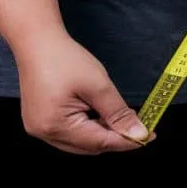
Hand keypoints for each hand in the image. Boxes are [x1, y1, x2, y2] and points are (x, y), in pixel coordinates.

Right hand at [14, 30, 153, 154]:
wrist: (36, 41)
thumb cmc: (64, 58)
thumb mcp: (98, 85)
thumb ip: (118, 113)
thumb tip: (139, 134)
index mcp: (56, 125)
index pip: (99, 142)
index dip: (126, 141)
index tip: (150, 136)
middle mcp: (44, 133)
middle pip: (89, 146)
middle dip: (114, 138)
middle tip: (138, 125)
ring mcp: (39, 128)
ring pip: (79, 142)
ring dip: (101, 133)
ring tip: (118, 117)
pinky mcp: (39, 121)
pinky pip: (69, 133)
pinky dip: (87, 128)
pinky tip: (98, 114)